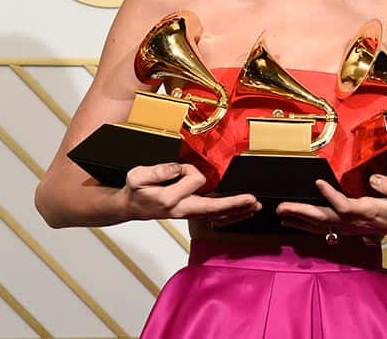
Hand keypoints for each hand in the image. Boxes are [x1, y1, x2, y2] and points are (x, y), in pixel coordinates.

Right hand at [121, 163, 259, 226]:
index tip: (178, 168)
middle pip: (214, 209)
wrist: (131, 206)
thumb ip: (159, 171)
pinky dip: (230, 215)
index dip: (189, 169)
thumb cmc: (136, 191)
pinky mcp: (192, 214)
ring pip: (217, 216)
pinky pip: (215, 218)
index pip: (194, 180)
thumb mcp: (138, 175)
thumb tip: (178, 169)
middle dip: (234, 204)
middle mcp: (183, 210)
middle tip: (252, 199)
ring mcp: (189, 214)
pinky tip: (242, 213)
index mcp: (170, 200)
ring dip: (237, 210)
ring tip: (254, 206)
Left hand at [276, 175, 386, 239]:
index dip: (331, 196)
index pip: (345, 206)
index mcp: (368, 211)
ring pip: (321, 225)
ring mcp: (350, 227)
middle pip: (325, 218)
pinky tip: (295, 221)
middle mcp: (355, 221)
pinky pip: (324, 228)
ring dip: (299, 220)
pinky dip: (307, 224)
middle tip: (282, 207)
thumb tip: (374, 179)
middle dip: (302, 213)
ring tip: (281, 214)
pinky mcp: (348, 227)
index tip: (318, 182)